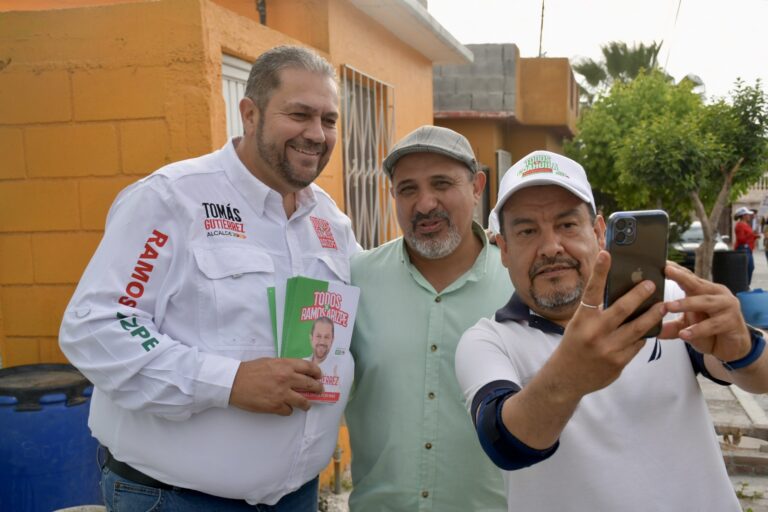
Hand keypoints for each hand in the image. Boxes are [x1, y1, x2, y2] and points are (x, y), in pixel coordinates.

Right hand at [229, 358, 322, 415]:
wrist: (234, 382)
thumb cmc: (250, 370)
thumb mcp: (270, 362)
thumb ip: (284, 366)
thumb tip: (297, 372)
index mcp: (286, 365)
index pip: (309, 368)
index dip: (317, 373)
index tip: (319, 376)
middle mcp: (287, 379)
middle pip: (310, 385)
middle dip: (317, 389)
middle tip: (319, 391)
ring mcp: (282, 394)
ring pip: (303, 402)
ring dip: (307, 404)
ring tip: (307, 405)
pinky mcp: (275, 406)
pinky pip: (289, 411)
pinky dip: (289, 410)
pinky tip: (285, 408)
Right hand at [553, 250, 665, 397]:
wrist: (566, 378)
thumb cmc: (573, 345)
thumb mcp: (578, 325)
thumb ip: (595, 313)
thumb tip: (618, 294)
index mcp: (582, 320)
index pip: (592, 292)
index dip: (599, 272)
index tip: (607, 254)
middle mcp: (594, 333)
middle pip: (622, 309)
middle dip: (639, 295)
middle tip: (652, 284)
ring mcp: (608, 349)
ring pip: (637, 328)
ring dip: (652, 316)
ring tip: (663, 306)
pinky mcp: (619, 362)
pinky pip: (637, 345)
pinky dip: (643, 335)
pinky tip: (650, 328)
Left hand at [660, 262, 750, 361]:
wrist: (733, 348)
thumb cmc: (710, 331)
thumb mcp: (686, 328)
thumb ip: (670, 327)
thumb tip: (651, 330)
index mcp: (703, 291)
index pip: (688, 277)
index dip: (675, 269)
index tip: (661, 262)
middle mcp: (715, 294)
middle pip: (697, 283)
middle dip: (681, 276)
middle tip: (666, 271)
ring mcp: (725, 306)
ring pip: (705, 301)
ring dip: (686, 304)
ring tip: (669, 306)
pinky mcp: (732, 321)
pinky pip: (713, 324)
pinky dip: (697, 329)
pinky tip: (684, 334)